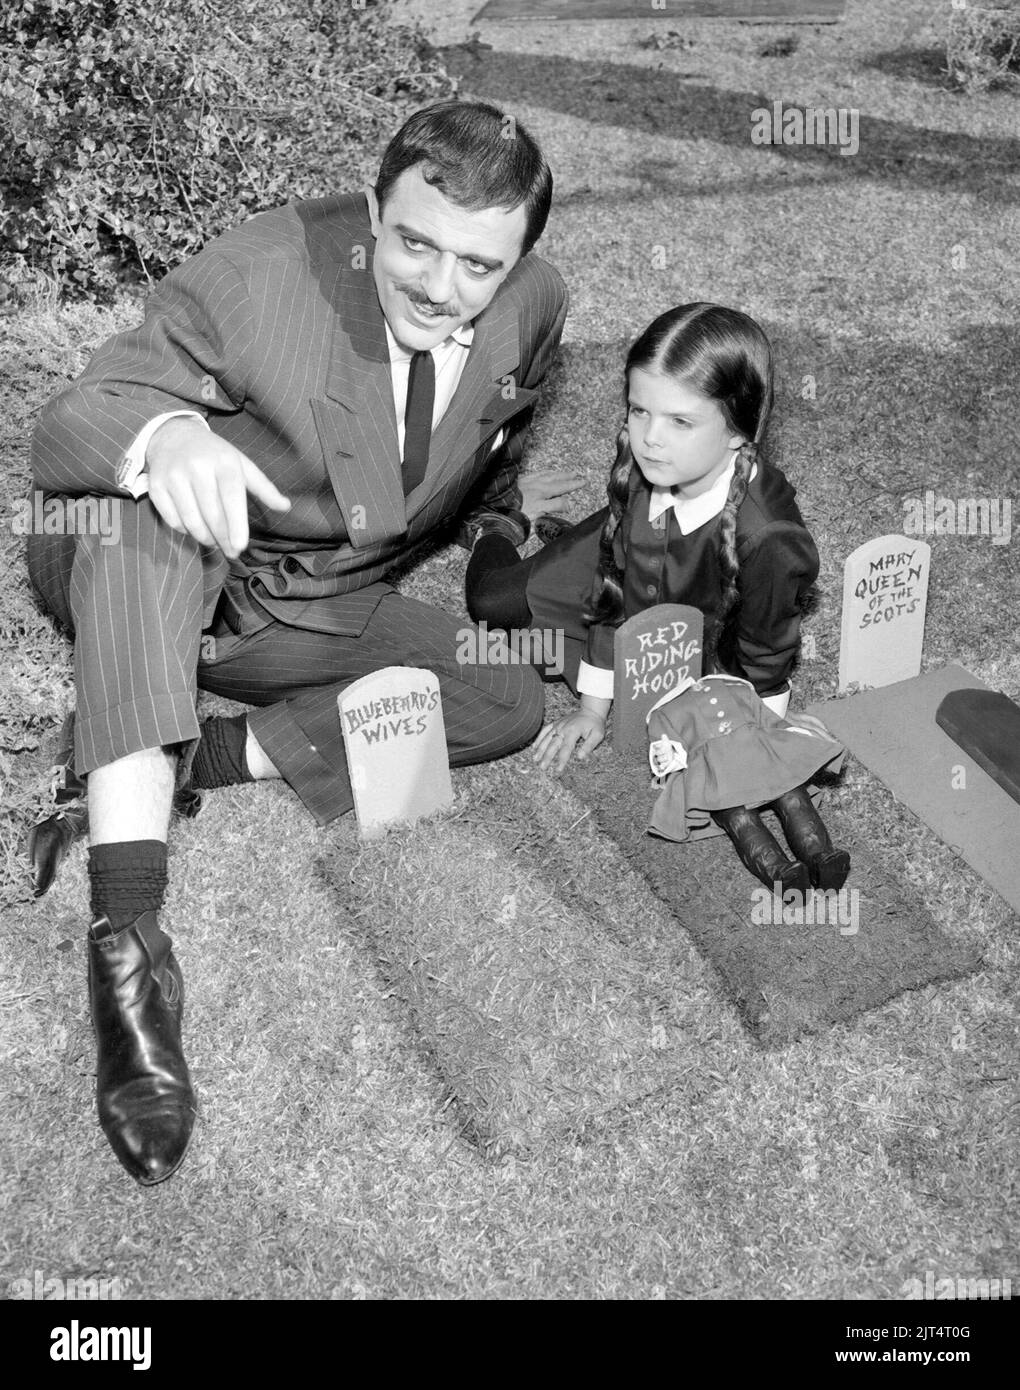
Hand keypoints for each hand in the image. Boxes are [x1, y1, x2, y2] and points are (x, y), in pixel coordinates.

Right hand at [146, 416, 290, 557]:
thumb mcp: (241, 464)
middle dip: (224, 539)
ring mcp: (174, 476)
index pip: (231, 498)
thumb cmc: (214, 455)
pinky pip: (172, 519)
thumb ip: (263, 487)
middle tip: (232, 552)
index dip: (236, 524)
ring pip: (191, 520)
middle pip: (212, 514)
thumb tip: (285, 506)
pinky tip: (194, 529)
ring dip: (205, 538)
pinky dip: (185, 530)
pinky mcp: (156, 485)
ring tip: (214, 542)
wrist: (173, 435)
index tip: (240, 546)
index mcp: (224, 461)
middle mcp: (197, 467)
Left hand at [519, 467, 584, 523]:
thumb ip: (555, 506)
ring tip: (564, 472)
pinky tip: (544, 473)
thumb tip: (568, 504)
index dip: (574, 485)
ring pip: (546, 475)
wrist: (497, 506)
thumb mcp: (539, 512)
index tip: (584, 482)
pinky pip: (536, 474)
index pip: (563, 488)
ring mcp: (528, 482)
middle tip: (577, 474)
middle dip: (568, 477)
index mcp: (543, 493)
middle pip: (556, 479)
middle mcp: (537, 485)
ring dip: (557, 474)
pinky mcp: (519, 482)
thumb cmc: (517, 512)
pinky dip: (543, 472)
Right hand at [532, 710, 605, 772]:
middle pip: (553, 744)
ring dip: (540, 749)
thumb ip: (589, 746)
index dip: (561, 760)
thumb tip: (580, 757)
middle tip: (542, 767)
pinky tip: (534, 747)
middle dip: (547, 757)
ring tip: (535, 759)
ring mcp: (558, 725)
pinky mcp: (556, 723)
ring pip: (547, 738)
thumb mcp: (597, 735)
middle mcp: (563, 728)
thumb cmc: (595, 725)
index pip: (566, 748)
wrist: (590, 711)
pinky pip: (545, 730)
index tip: (558, 770)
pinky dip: (539, 738)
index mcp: (573, 731)